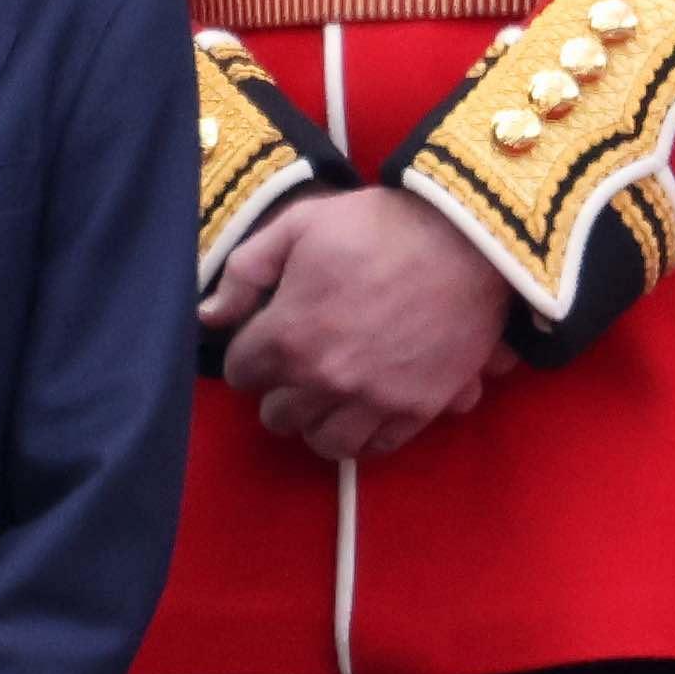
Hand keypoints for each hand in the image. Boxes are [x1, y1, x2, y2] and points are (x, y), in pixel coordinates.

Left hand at [210, 187, 515, 460]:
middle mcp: (326, 378)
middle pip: (277, 414)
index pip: (241, 372)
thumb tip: (208, 316)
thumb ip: (244, 273)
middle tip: (290, 369)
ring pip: (324, 442)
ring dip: (315, 423)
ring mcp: (375, 399)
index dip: (247, 353)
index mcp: (288, 334)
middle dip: (276, 391)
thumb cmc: (376, 226)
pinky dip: (364, 436)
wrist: (466, 240)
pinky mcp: (419, 408)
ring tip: (322, 399)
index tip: (261, 339)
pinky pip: (378, 447)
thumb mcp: (296, 226)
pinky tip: (362, 412)